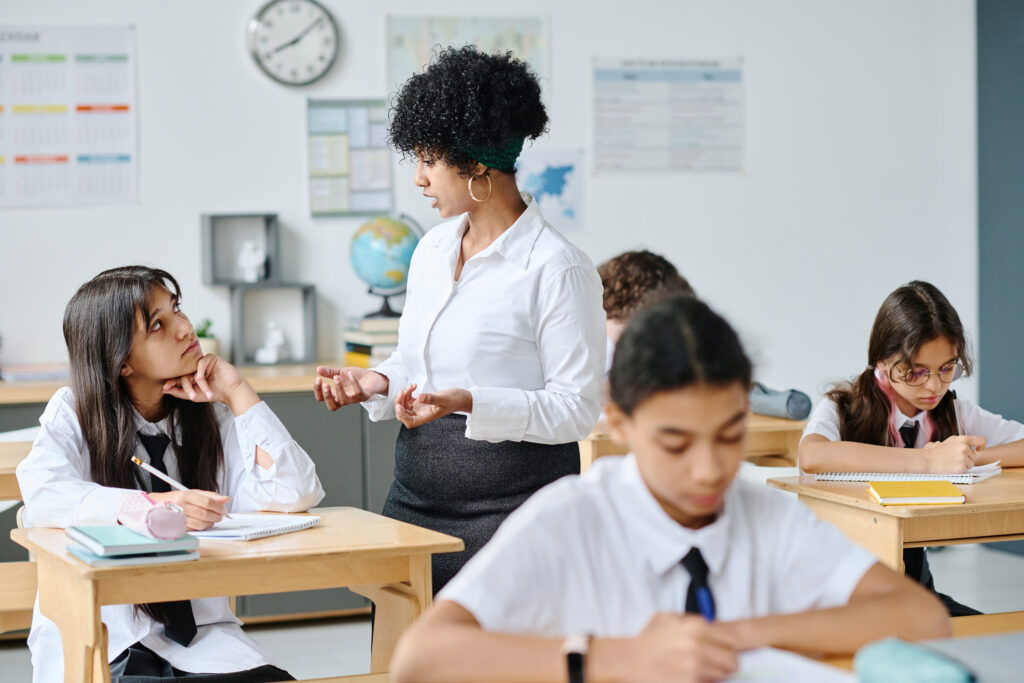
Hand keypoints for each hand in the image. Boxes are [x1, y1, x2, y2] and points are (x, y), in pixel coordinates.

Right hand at [148, 489, 229, 530]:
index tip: (224, 510)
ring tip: (211, 520)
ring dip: (210, 523)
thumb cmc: (174, 499)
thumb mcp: (191, 493)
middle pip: (205, 514)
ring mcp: (177, 518)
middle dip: (217, 516)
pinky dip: (201, 528)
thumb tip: (226, 499)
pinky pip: (194, 530)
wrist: (154, 506)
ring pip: (201, 524)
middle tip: (220, 516)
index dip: (219, 507)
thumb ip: (210, 496)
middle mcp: (181, 506)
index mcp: (185, 496)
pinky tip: (202, 524)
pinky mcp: (176, 528)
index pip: (208, 502)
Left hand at [162, 354, 256, 414]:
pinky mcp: (212, 358)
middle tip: (190, 395)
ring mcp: (204, 363)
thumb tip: (163, 389)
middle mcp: (196, 368)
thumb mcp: (194, 395)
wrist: (231, 392)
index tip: (164, 388)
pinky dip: (200, 370)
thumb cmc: (214, 393)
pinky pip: (201, 362)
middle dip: (185, 386)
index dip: (172, 382)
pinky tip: (200, 378)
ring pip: (193, 369)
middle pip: (185, 373)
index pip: (179, 377)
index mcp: (192, 376)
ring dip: (195, 382)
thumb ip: (179, 392)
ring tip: (196, 394)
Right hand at [314, 366, 388, 410]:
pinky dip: (354, 382)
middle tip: (326, 385)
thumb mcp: (341, 373)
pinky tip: (350, 373)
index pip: (322, 399)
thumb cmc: (355, 377)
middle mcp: (344, 399)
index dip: (318, 391)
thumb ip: (330, 372)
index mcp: (336, 394)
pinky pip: (358, 392)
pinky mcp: (365, 395)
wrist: (373, 377)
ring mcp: (355, 399)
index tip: (318, 379)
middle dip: (327, 396)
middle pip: (332, 406)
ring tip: (337, 377)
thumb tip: (318, 369)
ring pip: (344, 400)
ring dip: (339, 388)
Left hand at [394, 385, 471, 428]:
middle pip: (404, 414)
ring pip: (405, 405)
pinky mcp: (421, 402)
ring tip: (411, 387)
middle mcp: (421, 414)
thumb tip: (418, 397)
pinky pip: (409, 399)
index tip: (399, 405)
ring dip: (404, 395)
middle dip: (400, 403)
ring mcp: (420, 408)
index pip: (409, 422)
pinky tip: (413, 386)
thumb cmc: (454, 400)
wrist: (460, 398)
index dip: (402, 416)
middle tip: (403, 392)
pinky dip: (408, 392)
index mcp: (426, 417)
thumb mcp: (443, 399)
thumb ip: (431, 398)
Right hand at [612, 613, 738, 681]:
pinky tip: (690, 676)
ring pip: (723, 675)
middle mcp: (698, 645)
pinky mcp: (691, 681)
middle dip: (724, 663)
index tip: (721, 651)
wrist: (631, 660)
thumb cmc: (648, 641)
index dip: (726, 648)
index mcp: (696, 626)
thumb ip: (692, 620)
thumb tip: (713, 627)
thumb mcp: (668, 618)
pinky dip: (704, 681)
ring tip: (697, 670)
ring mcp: (695, 665)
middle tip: (712, 664)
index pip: (732, 641)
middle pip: (732, 660)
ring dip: (714, 674)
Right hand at [921, 435, 985, 472]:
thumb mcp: (950, 441)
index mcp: (962, 439)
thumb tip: (974, 447)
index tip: (979, 449)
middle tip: (954, 457)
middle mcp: (964, 448)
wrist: (927, 460)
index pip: (981, 441)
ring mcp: (963, 458)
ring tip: (952, 462)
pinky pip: (966, 470)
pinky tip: (951, 466)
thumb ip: (963, 443)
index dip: (982, 446)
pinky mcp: (961, 467)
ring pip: (971, 464)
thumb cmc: (937, 452)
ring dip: (964, 464)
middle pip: (974, 456)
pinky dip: (960, 470)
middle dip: (967, 458)